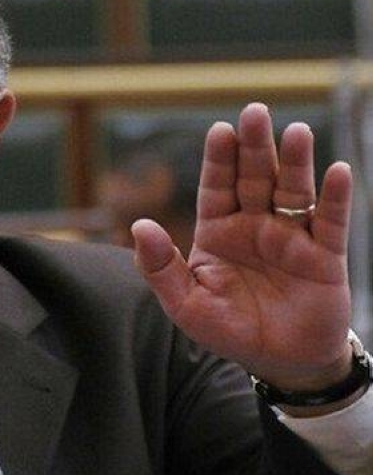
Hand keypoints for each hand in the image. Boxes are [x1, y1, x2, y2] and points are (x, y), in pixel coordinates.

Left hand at [132, 103, 352, 395]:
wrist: (279, 362)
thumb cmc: (228, 330)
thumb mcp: (185, 303)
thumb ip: (160, 267)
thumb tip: (138, 226)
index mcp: (218, 231)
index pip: (217, 187)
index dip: (219, 159)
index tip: (219, 131)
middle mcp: (254, 225)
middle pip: (254, 178)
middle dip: (254, 146)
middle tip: (255, 112)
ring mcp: (291, 236)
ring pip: (293, 191)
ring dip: (295, 161)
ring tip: (295, 132)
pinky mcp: (324, 255)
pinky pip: (330, 222)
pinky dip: (334, 197)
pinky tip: (336, 172)